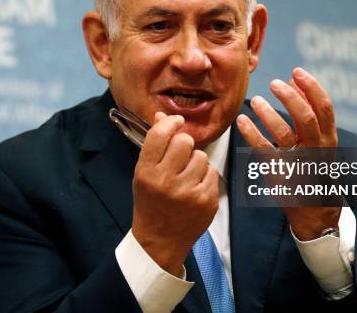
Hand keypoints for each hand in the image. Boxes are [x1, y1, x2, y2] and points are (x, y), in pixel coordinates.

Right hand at [131, 112, 218, 276]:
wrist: (160, 240)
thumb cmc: (151, 202)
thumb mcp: (144, 173)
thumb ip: (154, 145)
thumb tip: (162, 115)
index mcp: (146, 173)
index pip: (160, 135)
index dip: (170, 122)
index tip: (176, 121)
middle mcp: (166, 182)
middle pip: (184, 142)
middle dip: (184, 144)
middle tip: (180, 155)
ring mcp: (188, 193)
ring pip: (201, 156)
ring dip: (195, 161)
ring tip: (186, 176)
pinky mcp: (206, 201)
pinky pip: (212, 171)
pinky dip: (205, 176)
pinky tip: (195, 188)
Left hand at [236, 67, 340, 239]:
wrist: (315, 210)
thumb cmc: (314, 167)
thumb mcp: (319, 141)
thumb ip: (308, 112)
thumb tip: (295, 81)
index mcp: (329, 140)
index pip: (324, 108)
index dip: (311, 87)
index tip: (296, 72)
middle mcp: (316, 150)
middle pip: (305, 118)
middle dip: (289, 97)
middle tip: (274, 83)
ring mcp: (298, 163)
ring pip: (283, 133)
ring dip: (268, 113)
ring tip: (256, 101)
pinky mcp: (279, 173)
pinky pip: (264, 150)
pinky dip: (251, 133)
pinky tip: (242, 120)